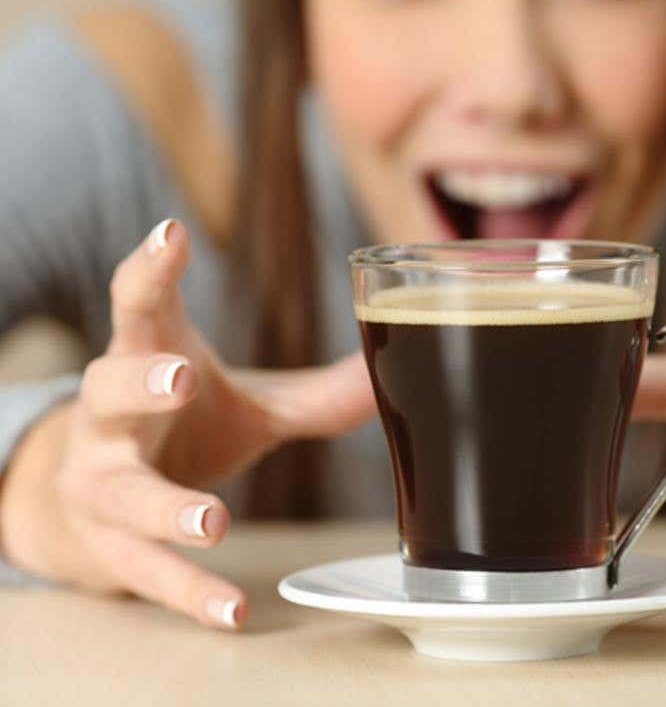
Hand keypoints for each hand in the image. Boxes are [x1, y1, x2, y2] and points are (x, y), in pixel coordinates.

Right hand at [0, 220, 375, 627]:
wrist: (94, 500)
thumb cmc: (180, 429)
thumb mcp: (246, 404)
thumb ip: (314, 395)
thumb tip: (391, 375)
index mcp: (146, 359)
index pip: (139, 305)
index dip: (151, 268)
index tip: (172, 234)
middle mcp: (110, 416)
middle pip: (109, 388)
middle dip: (142, 383)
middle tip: (180, 377)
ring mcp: (101, 483)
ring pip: (123, 494)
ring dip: (167, 508)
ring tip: (215, 522)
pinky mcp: (110, 547)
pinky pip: (148, 575)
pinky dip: (191, 595)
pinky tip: (235, 613)